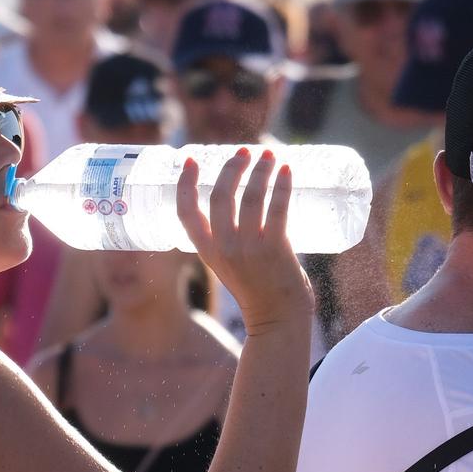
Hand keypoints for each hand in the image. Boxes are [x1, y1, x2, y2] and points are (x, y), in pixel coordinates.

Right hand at [177, 149, 310, 337]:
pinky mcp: (275, 248)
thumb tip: (241, 199)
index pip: (185, 211)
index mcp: (207, 251)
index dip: (185, 183)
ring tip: (270, 154)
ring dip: (261, 169)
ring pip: (251, 196)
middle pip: (221, 195)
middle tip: (245, 151)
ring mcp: (249, 248)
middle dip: (233, 167)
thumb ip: (228, 238)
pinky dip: (282, 184)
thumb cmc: (257, 290)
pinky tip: (287, 170)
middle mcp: (224, 247)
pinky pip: (277, 207)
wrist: (277, 320)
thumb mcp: (228, 265)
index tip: (192, 160)